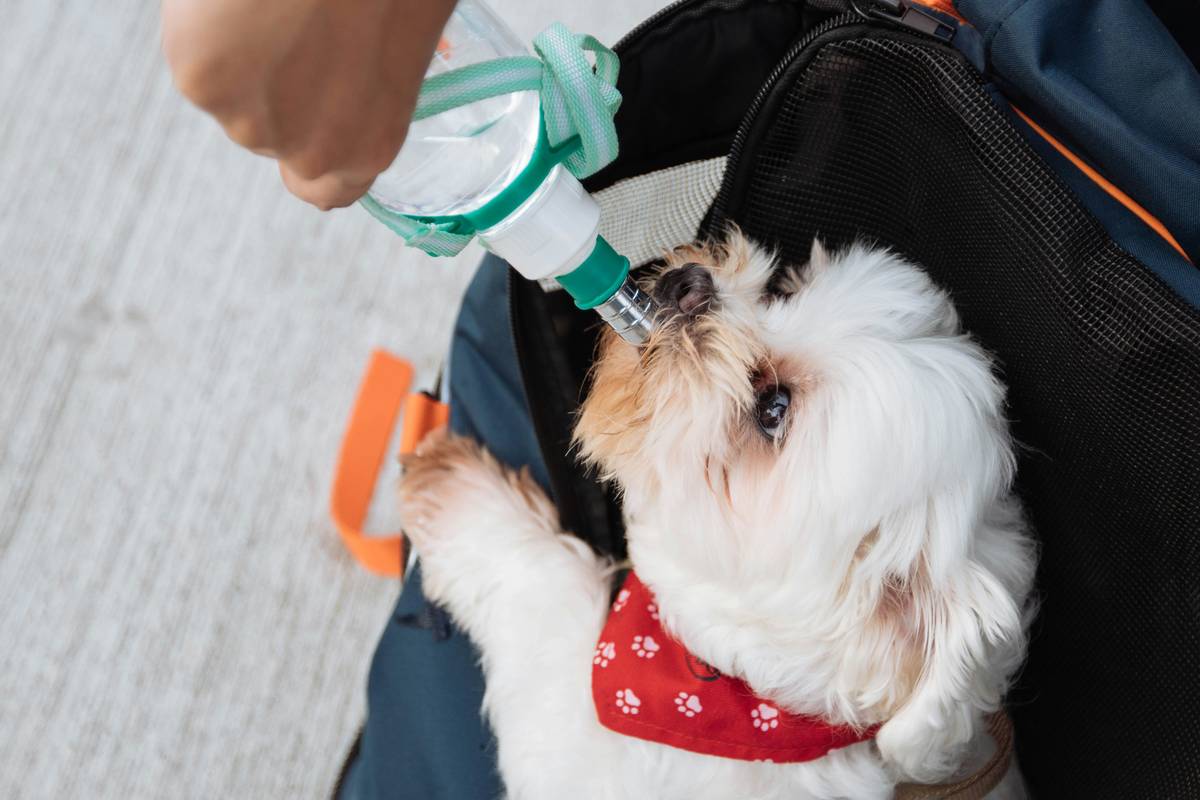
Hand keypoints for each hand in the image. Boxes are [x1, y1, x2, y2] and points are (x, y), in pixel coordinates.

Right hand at [162, 0, 455, 209]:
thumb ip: (367, 82)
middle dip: (275, 86)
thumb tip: (349, 68)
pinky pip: (197, 56)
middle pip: (270, 134)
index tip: (306, 111)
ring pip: (229, 95)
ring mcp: (252, 122)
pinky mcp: (202, 81)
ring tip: (270, 3)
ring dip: (240, 55)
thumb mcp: (402, 40)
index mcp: (370, 146)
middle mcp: (312, 152)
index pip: (325, 190)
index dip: (310, 148)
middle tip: (291, 23)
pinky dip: (207, 23)